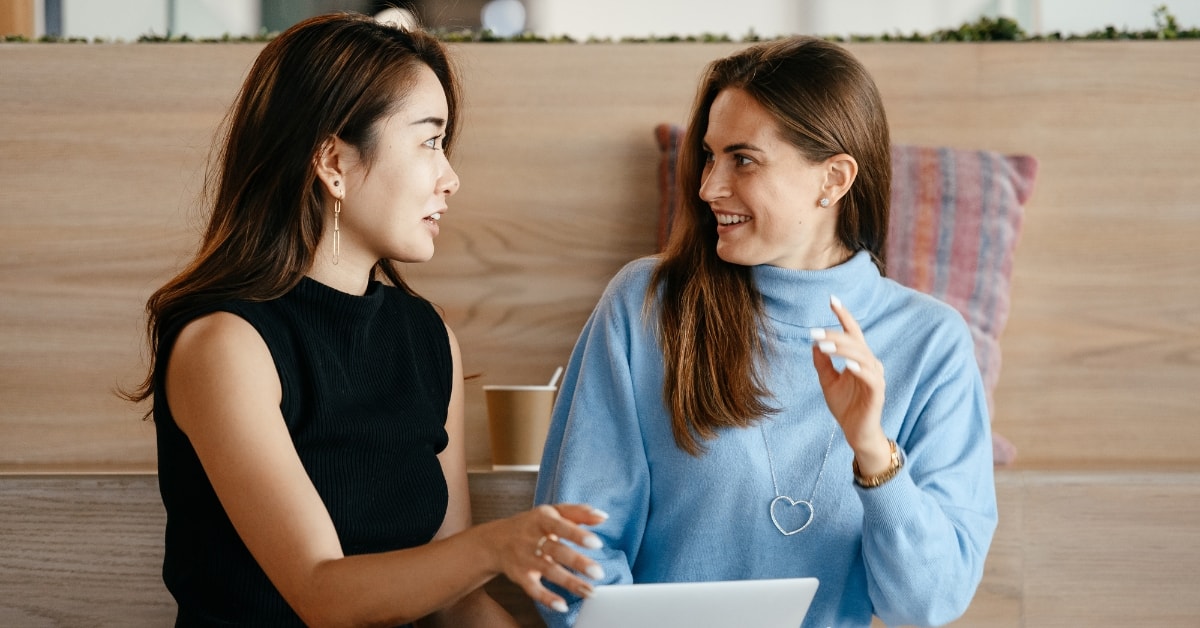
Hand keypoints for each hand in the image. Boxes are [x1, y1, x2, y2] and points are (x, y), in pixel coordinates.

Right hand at [488, 503, 606, 612]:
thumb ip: (578, 513)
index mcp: (542, 519)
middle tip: (598, 573)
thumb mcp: (552, 512)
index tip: (597, 543)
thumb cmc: (532, 525)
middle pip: (556, 550)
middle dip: (577, 562)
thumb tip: (602, 516)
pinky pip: (533, 589)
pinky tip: (562, 606)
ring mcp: (525, 558)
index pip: (561, 526)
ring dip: (570, 583)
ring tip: (590, 592)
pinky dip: (546, 598)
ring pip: (548, 571)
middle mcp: (532, 538)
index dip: (578, 535)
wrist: (495, 540)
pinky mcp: (520, 576)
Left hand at [810, 295, 888, 464]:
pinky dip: (859, 369)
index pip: (853, 333)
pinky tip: (847, 365)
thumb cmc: (845, 406)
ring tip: (824, 346)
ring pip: (862, 356)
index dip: (844, 316)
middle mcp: (870, 364)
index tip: (832, 299)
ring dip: (843, 350)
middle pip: (855, 342)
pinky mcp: (877, 393)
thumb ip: (822, 363)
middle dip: (835, 335)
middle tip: (815, 333)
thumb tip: (814, 344)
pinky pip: (871, 378)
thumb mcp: (828, 382)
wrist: (855, 433)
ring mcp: (875, 378)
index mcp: (859, 358)